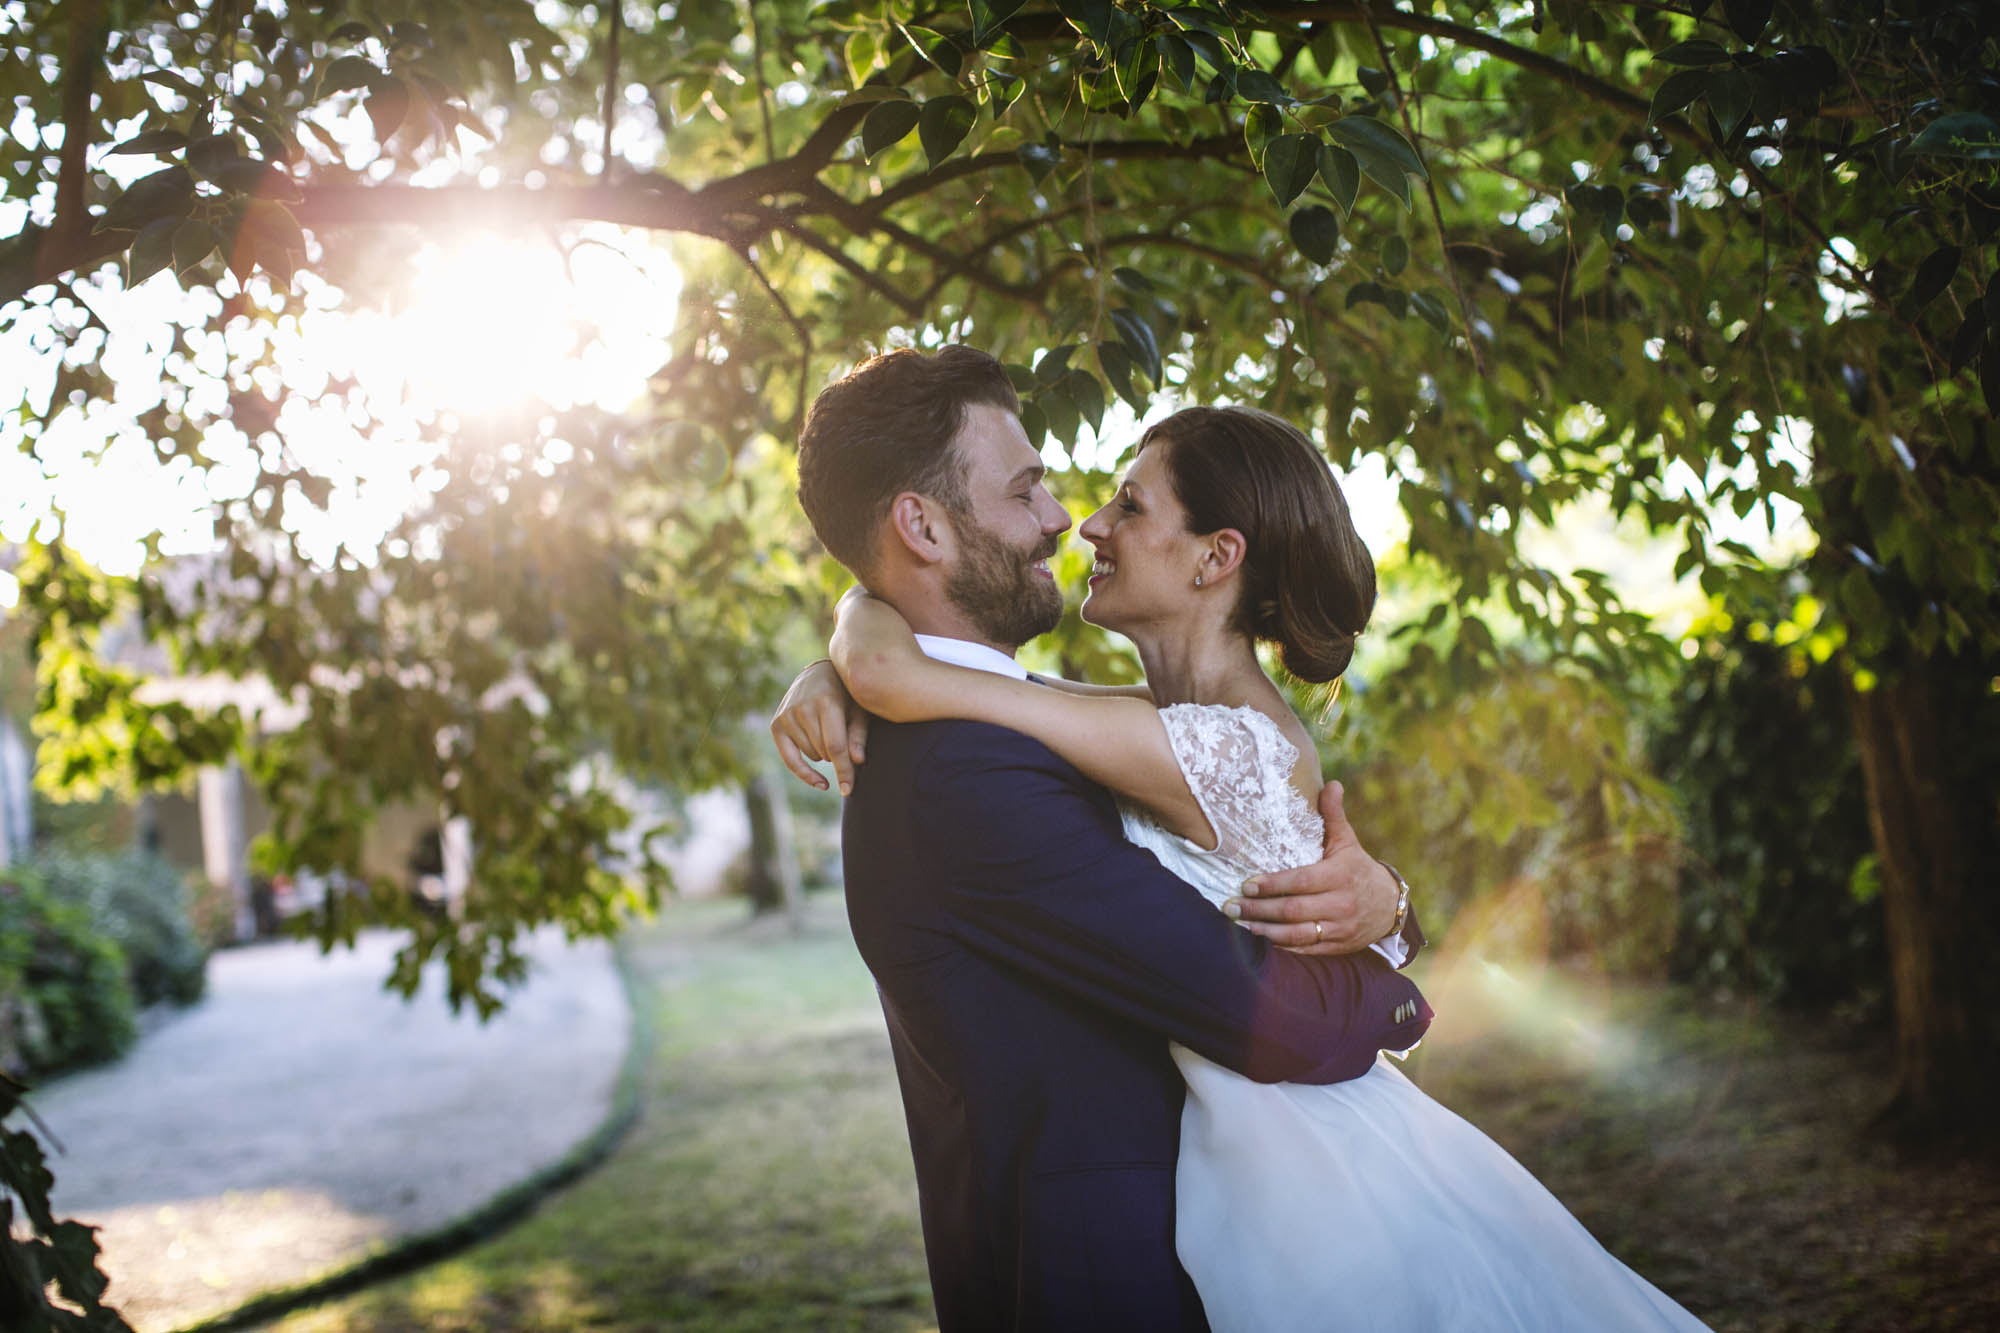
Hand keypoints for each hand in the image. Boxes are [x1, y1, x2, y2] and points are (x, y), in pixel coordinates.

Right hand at [770, 660, 868, 794]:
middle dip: (838, 754)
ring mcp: (787, 716)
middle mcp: (803, 709)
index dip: (843, 770)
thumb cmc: (846, 695)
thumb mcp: (859, 710)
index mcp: (826, 703)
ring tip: (831, 734)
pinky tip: (821, 782)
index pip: (835, 746)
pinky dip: (806, 773)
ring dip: (824, 754)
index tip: (849, 790)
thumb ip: (858, 735)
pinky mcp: (776, 724)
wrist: (820, 673)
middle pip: (825, 753)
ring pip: (812, 756)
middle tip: (846, 737)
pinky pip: (791, 760)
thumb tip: (857, 761)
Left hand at [1223, 781, 1398, 954]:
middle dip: (1259, 909)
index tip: (1247, 884)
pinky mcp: (1336, 947)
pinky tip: (1260, 939)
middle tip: (1230, 905)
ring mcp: (1339, 929)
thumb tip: (1332, 784)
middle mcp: (1340, 904)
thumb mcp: (1347, 841)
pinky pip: (1305, 950)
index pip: (1301, 882)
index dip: (1273, 884)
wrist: (1389, 906)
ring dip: (1265, 931)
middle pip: (1293, 910)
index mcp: (1340, 876)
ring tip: (1239, 923)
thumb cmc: (1357, 868)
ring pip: (1297, 934)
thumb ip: (1333, 815)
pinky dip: (1281, 946)